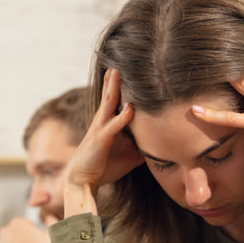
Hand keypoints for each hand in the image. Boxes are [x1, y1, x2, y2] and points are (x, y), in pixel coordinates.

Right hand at [64, 69, 144, 215]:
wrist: (82, 181)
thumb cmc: (103, 167)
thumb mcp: (128, 156)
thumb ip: (142, 147)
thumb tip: (161, 145)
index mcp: (107, 124)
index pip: (114, 100)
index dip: (119, 86)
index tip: (126, 70)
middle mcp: (102, 122)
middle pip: (109, 96)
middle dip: (114, 79)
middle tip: (119, 60)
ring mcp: (100, 129)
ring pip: (108, 104)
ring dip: (113, 88)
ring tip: (116, 71)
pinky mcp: (101, 140)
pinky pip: (113, 126)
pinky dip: (122, 117)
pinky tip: (130, 108)